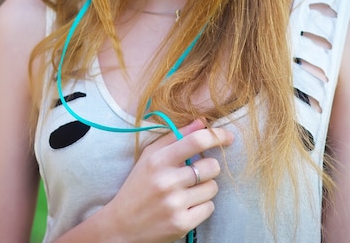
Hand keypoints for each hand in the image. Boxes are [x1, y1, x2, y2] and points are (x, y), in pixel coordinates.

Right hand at [107, 119, 233, 242]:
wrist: (121, 226)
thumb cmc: (138, 185)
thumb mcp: (150, 156)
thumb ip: (175, 136)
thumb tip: (202, 122)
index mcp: (159, 160)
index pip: (196, 141)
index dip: (217, 136)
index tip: (227, 137)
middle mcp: (167, 181)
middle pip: (211, 166)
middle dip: (209, 167)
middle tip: (196, 172)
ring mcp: (175, 204)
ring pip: (213, 188)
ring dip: (205, 187)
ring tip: (189, 191)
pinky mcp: (182, 224)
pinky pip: (210, 207)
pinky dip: (202, 205)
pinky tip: (187, 205)